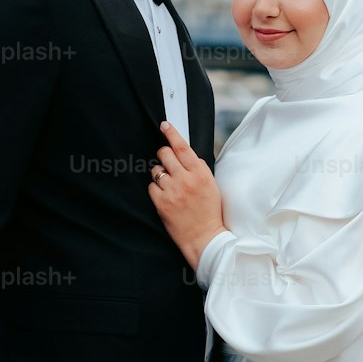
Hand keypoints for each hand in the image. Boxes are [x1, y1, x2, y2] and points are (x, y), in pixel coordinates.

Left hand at [149, 121, 227, 270]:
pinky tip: (166, 195)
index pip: (182, 147)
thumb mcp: (211, 184)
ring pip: (156, 170)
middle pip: (164, 154)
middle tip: (168, 164)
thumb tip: (185, 154)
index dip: (172, 133)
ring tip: (169, 184)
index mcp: (199, 173)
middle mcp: (185, 179)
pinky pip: (151, 186)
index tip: (164, 125)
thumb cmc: (209, 211)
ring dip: (160, 174)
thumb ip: (198, 168)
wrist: (204, 236)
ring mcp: (172, 191)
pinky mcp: (161, 202)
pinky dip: (156, 189)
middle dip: (164, 156)